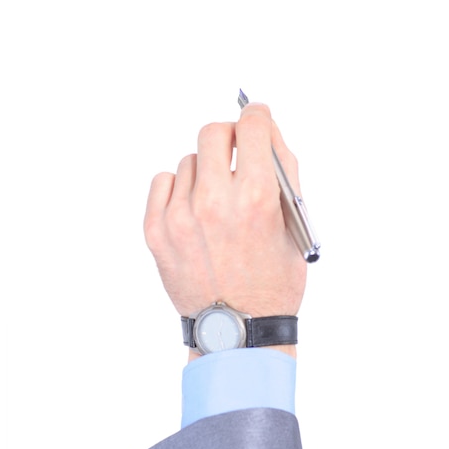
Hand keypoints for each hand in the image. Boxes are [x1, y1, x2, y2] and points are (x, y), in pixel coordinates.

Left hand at [144, 103, 306, 355]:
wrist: (237, 331)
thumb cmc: (272, 283)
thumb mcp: (293, 226)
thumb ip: (281, 173)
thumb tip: (266, 133)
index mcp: (255, 198)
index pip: (252, 127)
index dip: (257, 116)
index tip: (256, 117)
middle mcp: (214, 201)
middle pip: (213, 132)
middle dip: (230, 136)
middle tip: (235, 152)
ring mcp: (180, 215)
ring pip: (190, 160)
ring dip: (205, 170)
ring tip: (216, 201)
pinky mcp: (156, 230)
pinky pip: (163, 181)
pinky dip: (178, 188)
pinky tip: (192, 208)